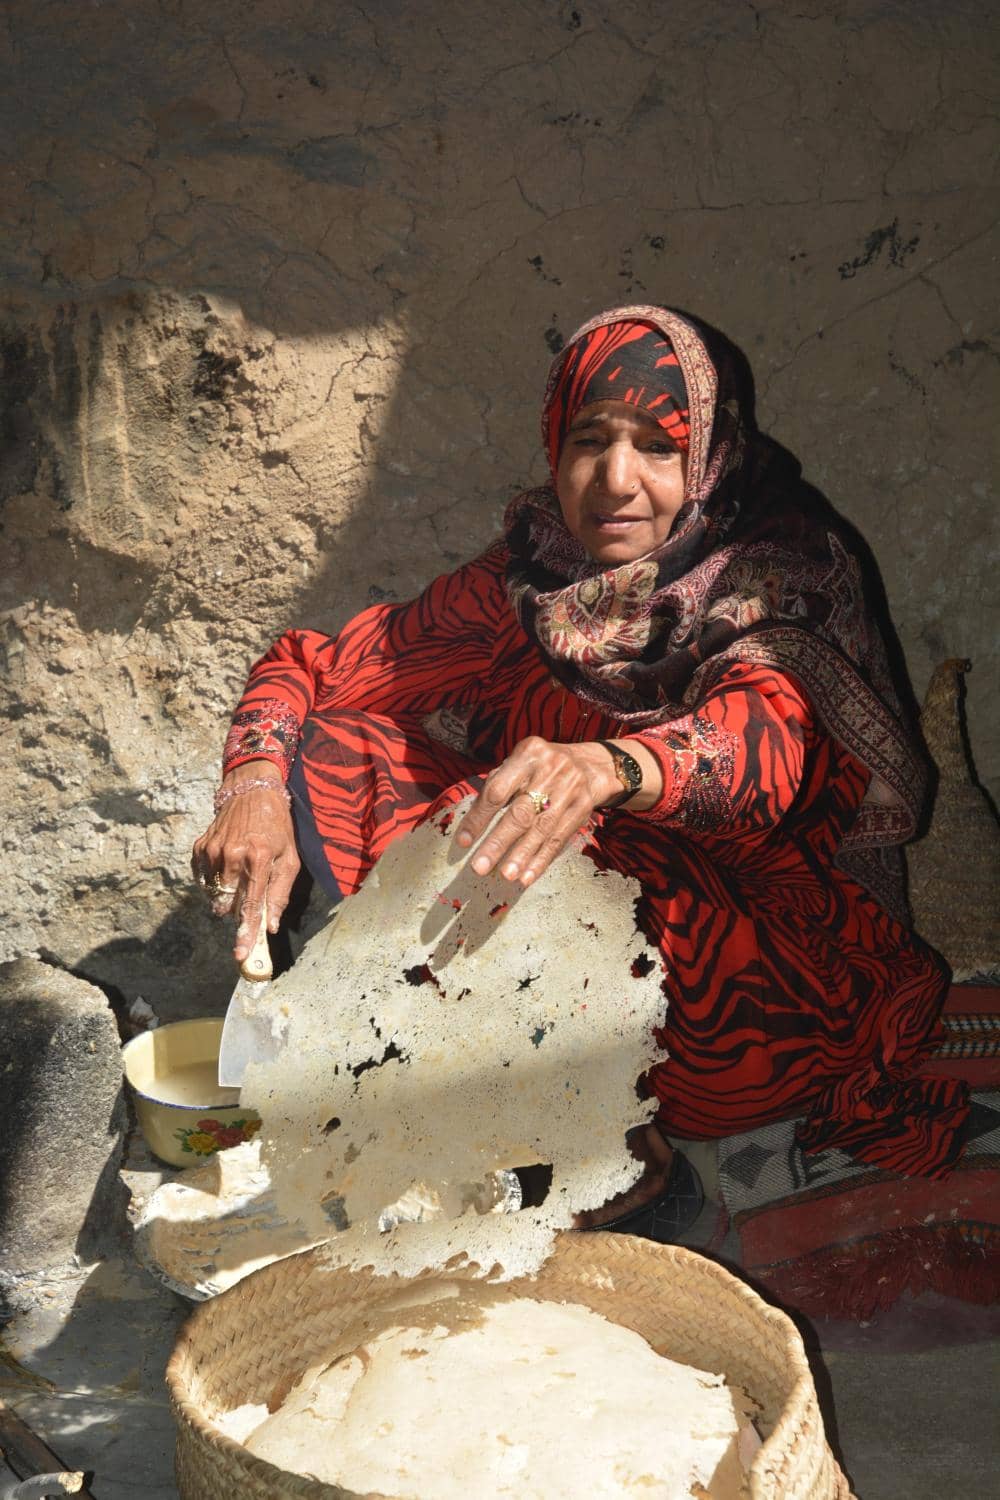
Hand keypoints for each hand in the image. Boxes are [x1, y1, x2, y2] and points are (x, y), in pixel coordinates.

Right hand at [191, 761, 300, 962]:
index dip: (246, 932)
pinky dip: (215, 883)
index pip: (251, 905)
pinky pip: (204, 881)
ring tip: (242, 874)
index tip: (241, 954)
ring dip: (228, 896)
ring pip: (216, 895)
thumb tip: (270, 926)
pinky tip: (228, 867)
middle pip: (230, 904)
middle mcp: (233, 855)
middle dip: (238, 911)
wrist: (251, 791)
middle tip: (248, 897)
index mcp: (260, 857)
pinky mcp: (200, 848)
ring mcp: (213, 851)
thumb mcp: (290, 857)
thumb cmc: (277, 827)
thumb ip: (281, 893)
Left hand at [454, 736, 625, 887]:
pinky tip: (527, 876)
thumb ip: (497, 787)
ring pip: (542, 828)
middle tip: (480, 866)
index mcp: (528, 754)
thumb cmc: (540, 769)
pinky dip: (542, 860)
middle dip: (498, 842)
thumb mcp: (519, 765)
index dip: (479, 817)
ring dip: (522, 855)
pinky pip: (559, 838)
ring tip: (506, 875)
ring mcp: (570, 788)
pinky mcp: (583, 807)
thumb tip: (472, 825)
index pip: (497, 790)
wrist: (589, 766)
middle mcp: (550, 769)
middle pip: (520, 812)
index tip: (464, 842)